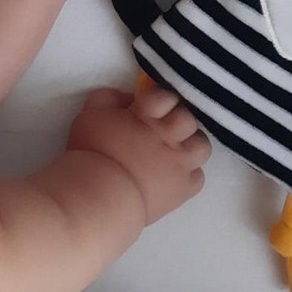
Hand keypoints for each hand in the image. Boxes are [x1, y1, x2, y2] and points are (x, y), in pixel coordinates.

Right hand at [67, 86, 210, 224]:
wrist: (101, 195)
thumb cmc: (91, 152)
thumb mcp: (90, 114)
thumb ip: (109, 98)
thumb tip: (129, 97)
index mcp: (147, 115)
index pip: (166, 96)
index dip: (160, 100)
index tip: (152, 108)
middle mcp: (169, 136)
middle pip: (188, 119)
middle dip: (177, 121)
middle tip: (164, 130)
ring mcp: (179, 163)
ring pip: (202, 146)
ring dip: (190, 146)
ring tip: (176, 152)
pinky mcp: (183, 189)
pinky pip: (198, 177)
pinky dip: (189, 175)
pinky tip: (174, 176)